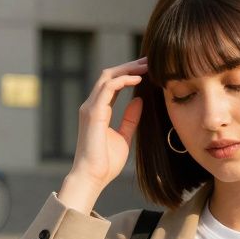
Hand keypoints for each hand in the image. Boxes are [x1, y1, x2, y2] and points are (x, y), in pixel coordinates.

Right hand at [61, 58, 147, 210]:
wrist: (92, 177)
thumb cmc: (106, 163)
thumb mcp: (124, 137)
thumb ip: (130, 119)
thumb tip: (139, 101)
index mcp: (98, 111)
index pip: (112, 84)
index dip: (128, 74)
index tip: (147, 70)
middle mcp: (91, 106)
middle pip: (109, 75)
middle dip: (129, 66)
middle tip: (149, 61)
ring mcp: (90, 107)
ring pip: (107, 77)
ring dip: (127, 69)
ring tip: (146, 66)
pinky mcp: (93, 112)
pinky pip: (108, 88)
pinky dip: (123, 80)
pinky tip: (138, 79)